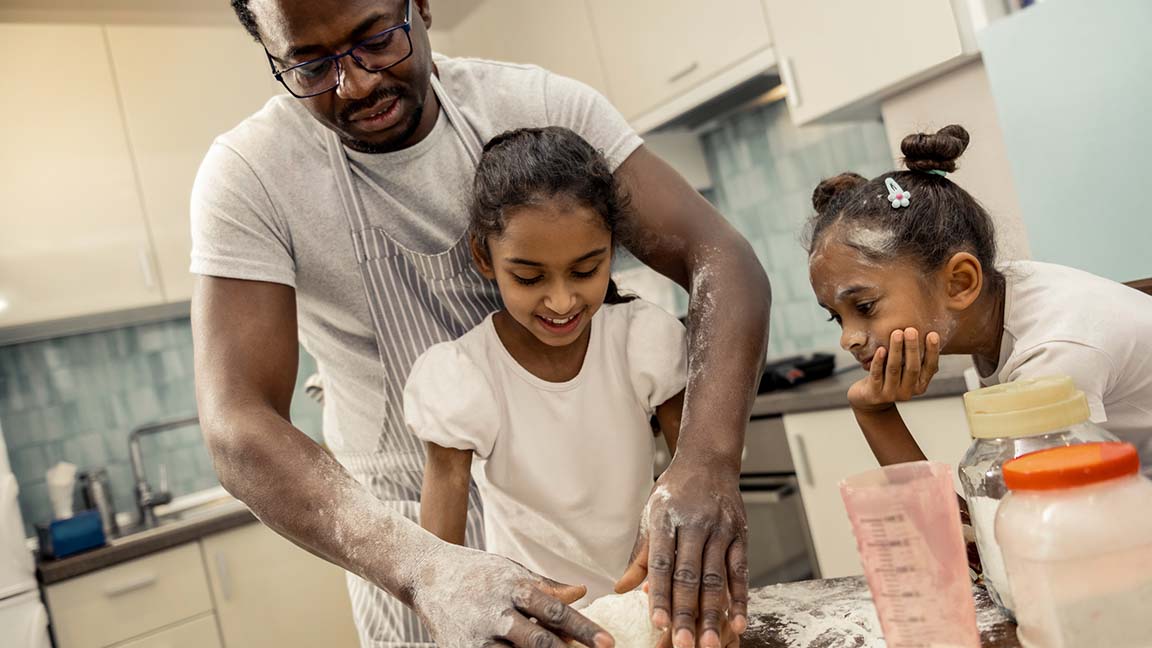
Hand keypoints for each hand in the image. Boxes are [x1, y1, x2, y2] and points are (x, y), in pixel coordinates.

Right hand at [411, 542, 612, 647]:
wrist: (425, 574)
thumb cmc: (477, 572)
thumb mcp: (511, 571)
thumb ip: (546, 586)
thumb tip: (583, 592)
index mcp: (513, 586)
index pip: (555, 609)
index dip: (583, 628)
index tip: (608, 643)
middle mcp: (496, 612)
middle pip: (538, 640)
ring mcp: (477, 636)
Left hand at [614, 462, 747, 647]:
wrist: (708, 460)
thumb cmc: (674, 492)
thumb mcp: (651, 515)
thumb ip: (640, 556)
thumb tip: (620, 589)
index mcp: (666, 518)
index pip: (661, 563)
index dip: (659, 594)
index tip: (658, 622)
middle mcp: (694, 523)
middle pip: (689, 576)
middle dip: (686, 613)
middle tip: (682, 645)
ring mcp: (720, 529)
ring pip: (716, 578)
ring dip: (712, 614)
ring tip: (708, 644)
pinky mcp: (741, 534)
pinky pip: (740, 571)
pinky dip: (740, 599)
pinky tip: (737, 623)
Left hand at [848, 328, 940, 412]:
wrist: (869, 401)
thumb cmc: (890, 378)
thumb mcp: (904, 370)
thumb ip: (914, 358)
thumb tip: (928, 332)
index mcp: (920, 385)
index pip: (930, 368)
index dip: (932, 351)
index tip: (932, 334)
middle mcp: (907, 392)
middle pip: (912, 368)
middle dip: (912, 348)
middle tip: (911, 330)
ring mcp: (890, 394)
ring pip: (894, 369)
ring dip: (896, 350)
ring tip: (897, 333)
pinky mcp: (874, 394)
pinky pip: (876, 375)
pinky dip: (879, 361)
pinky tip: (880, 349)